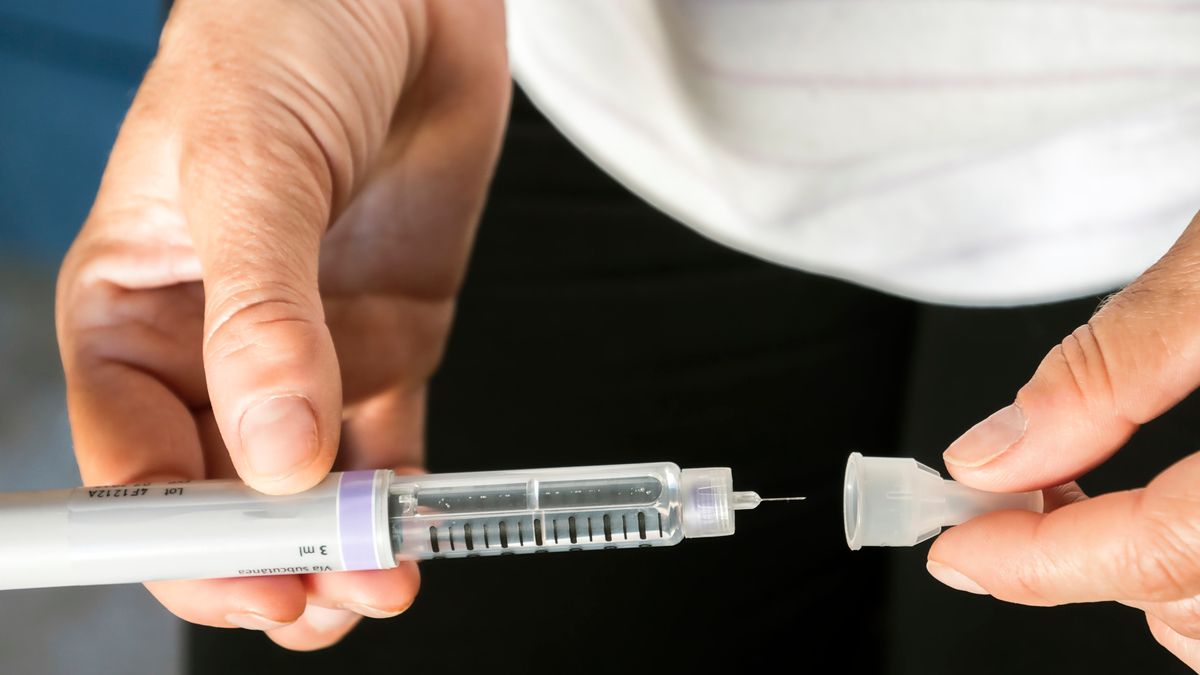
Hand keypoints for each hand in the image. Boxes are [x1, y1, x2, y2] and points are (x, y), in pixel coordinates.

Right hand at [55, 0, 507, 649]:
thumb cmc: (285, 33)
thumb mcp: (250, 164)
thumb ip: (262, 314)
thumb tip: (277, 457)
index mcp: (134, 307)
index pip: (132, 455)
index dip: (177, 534)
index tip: (241, 577)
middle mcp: (216, 344)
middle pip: (223, 491)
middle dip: (265, 559)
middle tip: (316, 600)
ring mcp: (310, 349)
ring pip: (311, 487)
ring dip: (340, 548)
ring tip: (378, 584)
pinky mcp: (390, 338)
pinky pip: (391, 442)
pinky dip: (403, 495)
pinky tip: (416, 529)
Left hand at [926, 212, 1199, 669]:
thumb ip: (1110, 371)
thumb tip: (993, 455)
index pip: (1161, 549)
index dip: (1037, 561)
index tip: (957, 550)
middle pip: (1198, 594)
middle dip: (1085, 560)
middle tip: (1010, 504)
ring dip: (1155, 575)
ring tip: (1085, 507)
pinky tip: (1182, 512)